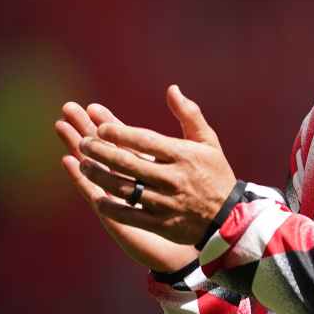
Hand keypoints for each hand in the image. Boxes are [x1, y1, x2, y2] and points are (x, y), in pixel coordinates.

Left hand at [54, 100, 199, 272]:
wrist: (230, 217)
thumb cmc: (215, 174)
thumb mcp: (208, 142)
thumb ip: (189, 114)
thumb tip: (172, 89)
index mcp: (183, 156)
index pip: (145, 141)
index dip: (120, 134)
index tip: (101, 128)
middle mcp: (173, 179)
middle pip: (129, 163)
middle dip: (101, 152)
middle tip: (84, 143)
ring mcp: (166, 203)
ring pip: (124, 188)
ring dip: (100, 176)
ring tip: (84, 165)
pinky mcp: (161, 224)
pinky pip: (130, 215)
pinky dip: (112, 207)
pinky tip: (98, 197)